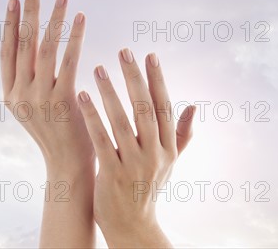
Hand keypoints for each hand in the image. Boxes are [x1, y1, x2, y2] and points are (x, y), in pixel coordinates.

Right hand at [0, 0, 94, 247]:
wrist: (69, 167)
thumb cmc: (58, 132)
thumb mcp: (36, 106)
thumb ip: (33, 79)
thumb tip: (38, 45)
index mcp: (10, 94)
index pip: (7, 51)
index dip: (10, 23)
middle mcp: (19, 94)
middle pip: (22, 44)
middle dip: (28, 12)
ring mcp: (38, 98)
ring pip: (44, 49)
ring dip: (54, 20)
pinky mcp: (60, 101)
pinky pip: (67, 61)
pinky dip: (73, 37)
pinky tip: (80, 18)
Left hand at [78, 48, 194, 248]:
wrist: (132, 226)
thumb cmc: (148, 187)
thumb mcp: (169, 162)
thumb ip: (181, 134)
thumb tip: (195, 107)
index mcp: (167, 147)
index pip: (164, 106)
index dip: (157, 80)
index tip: (150, 55)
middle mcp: (154, 154)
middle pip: (144, 108)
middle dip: (134, 78)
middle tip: (124, 51)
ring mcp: (133, 165)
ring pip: (121, 122)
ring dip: (109, 93)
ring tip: (98, 68)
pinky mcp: (111, 174)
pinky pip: (101, 140)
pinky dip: (92, 117)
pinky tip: (82, 96)